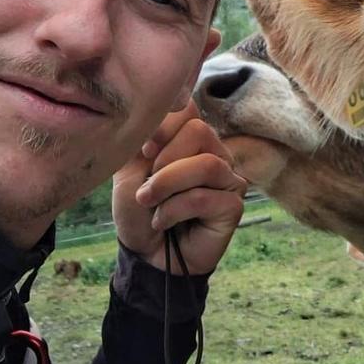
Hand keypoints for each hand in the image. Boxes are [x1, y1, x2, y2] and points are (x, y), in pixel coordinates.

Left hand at [113, 103, 247, 274]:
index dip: (164, 123)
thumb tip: (157, 113)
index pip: (188, 108)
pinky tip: (163, 222)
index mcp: (190, 140)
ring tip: (150, 203)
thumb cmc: (140, 211)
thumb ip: (143, 138)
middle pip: (199, 131)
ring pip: (205, 165)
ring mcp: (228, 180)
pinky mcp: (233, 207)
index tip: (144, 149)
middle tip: (147, 186)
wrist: (146, 254)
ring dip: (167, 185)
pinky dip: (174, 210)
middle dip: (164, 160)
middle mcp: (215, 154)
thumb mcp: (130, 169)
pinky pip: (204, 197)